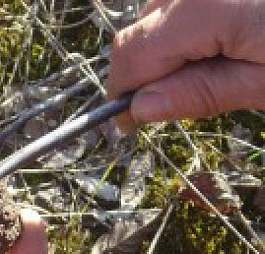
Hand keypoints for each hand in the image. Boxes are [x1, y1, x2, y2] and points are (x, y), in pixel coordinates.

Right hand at [108, 0, 264, 128]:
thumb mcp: (263, 82)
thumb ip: (201, 92)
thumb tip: (139, 108)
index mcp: (200, 9)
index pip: (131, 55)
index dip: (121, 93)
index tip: (129, 124)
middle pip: (137, 33)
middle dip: (143, 72)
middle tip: (178, 100)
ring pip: (155, 16)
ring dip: (164, 50)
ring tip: (208, 68)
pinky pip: (178, 5)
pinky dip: (184, 29)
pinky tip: (217, 42)